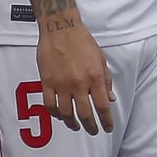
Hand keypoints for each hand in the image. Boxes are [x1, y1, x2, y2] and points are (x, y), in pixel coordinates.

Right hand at [36, 11, 114, 135]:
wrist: (60, 26)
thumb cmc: (81, 40)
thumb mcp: (100, 58)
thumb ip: (106, 80)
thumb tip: (110, 98)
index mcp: (95, 77)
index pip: (103, 106)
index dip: (107, 121)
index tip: (107, 127)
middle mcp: (79, 83)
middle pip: (85, 114)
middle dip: (91, 127)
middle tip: (93, 130)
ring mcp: (61, 84)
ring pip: (66, 113)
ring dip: (72, 123)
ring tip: (75, 125)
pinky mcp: (47, 82)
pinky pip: (50, 104)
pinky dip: (55, 113)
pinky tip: (59, 114)